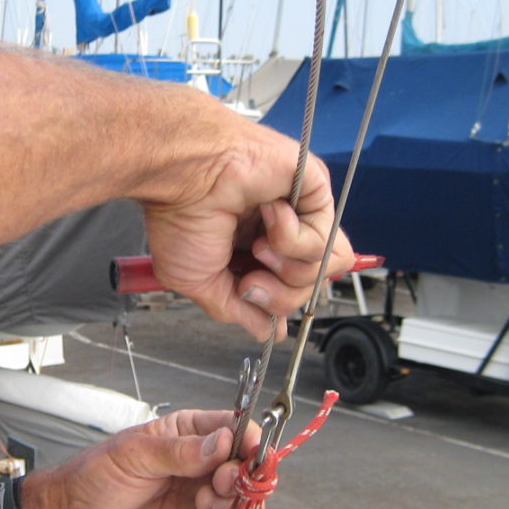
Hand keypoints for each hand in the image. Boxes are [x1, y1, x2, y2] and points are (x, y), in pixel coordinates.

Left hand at [26, 410, 257, 508]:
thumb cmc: (95, 477)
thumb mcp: (134, 454)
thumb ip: (180, 451)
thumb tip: (224, 442)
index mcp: (188, 436)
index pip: (233, 430)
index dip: (250, 438)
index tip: (253, 449)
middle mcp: (199, 468)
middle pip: (244, 470)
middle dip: (239, 477)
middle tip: (219, 482)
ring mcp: (198, 502)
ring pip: (239, 506)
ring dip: (227, 506)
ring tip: (199, 505)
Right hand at [141, 126, 353, 339]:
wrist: (184, 176)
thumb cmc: (180, 216)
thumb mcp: (199, 284)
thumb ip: (237, 311)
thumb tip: (267, 333)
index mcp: (251, 252)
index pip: (288, 291)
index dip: (276, 304)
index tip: (248, 297)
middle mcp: (279, 233)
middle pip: (310, 287)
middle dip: (280, 295)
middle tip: (250, 280)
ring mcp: (299, 213)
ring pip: (325, 267)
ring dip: (289, 268)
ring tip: (258, 247)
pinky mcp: (315, 191)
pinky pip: (327, 237)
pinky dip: (292, 238)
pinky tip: (267, 215)